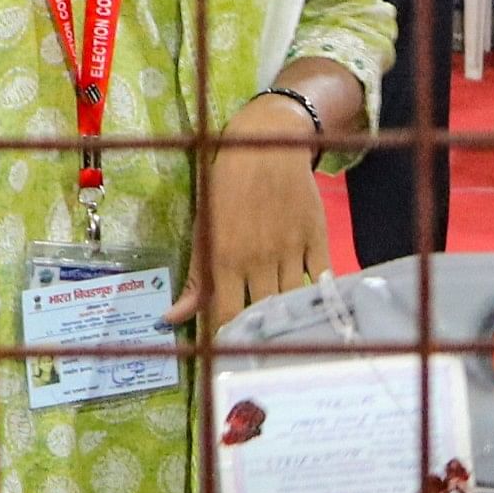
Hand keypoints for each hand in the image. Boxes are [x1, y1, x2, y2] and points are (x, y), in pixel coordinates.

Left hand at [171, 94, 331, 332]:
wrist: (266, 146)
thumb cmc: (227, 188)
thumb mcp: (204, 230)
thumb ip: (195, 280)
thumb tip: (170, 319)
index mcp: (226, 258)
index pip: (229, 316)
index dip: (229, 336)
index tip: (229, 346)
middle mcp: (260, 259)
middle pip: (263, 313)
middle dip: (260, 331)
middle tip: (258, 342)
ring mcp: (292, 250)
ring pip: (292, 301)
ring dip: (287, 317)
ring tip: (283, 328)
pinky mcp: (317, 239)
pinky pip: (323, 279)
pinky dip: (319, 295)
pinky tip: (313, 306)